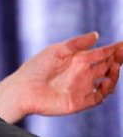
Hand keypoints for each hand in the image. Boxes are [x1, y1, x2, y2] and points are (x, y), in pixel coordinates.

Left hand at [0, 32, 122, 123]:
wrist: (22, 89)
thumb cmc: (35, 68)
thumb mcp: (56, 51)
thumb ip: (76, 44)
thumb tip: (96, 35)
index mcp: (77, 60)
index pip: (101, 54)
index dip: (114, 49)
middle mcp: (82, 74)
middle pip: (107, 66)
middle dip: (118, 59)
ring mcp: (82, 88)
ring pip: (107, 82)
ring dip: (115, 73)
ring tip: (116, 65)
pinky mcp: (79, 102)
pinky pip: (99, 97)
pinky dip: (106, 90)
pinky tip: (106, 81)